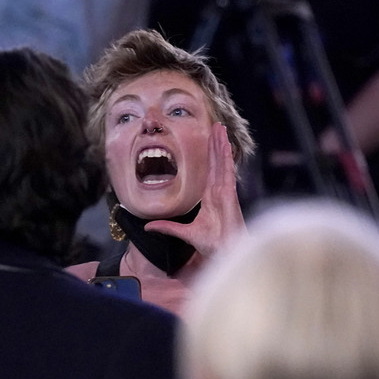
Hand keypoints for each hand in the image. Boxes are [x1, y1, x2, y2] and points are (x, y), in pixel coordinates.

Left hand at [145, 123, 244, 257]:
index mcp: (210, 197)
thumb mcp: (184, 233)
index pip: (209, 171)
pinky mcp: (230, 194)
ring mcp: (225, 191)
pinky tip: (226, 144)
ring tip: (220, 128)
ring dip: (221, 145)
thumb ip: (168, 227)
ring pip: (223, 163)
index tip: (209, 140)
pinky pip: (228, 172)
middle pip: (217, 162)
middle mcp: (219, 190)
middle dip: (216, 144)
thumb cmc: (211, 244)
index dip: (210, 155)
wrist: (225, 252)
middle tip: (216, 126)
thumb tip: (148, 227)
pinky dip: (227, 158)